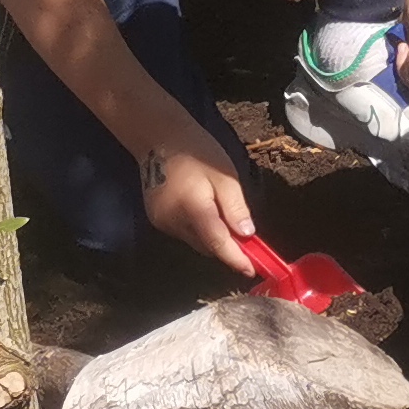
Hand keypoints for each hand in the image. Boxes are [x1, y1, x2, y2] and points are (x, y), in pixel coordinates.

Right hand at [136, 125, 257, 273]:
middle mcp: (173, 221)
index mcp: (192, 208)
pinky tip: (209, 217)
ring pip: (195, 242)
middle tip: (250, 246)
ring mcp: (162, 222)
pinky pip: (184, 233)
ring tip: (231, 227)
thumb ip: (235, 207)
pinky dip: (200, 231)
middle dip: (227, 249)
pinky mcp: (157, 219)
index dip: (235, 259)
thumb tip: (247, 235)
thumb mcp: (225, 175)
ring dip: (214, 240)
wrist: (159, 138)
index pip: (217, 243)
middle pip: (206, 246)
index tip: (251, 270)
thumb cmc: (197, 151)